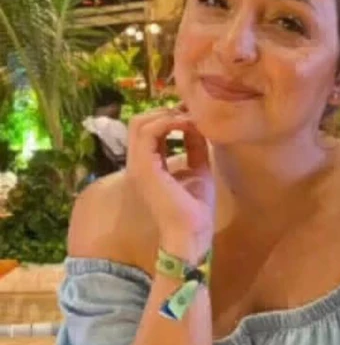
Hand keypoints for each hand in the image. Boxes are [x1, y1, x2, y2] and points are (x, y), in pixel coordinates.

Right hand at [126, 107, 214, 260]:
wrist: (192, 232)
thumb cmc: (196, 209)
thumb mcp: (198, 170)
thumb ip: (195, 148)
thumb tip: (197, 126)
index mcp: (148, 165)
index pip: (149, 131)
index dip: (169, 117)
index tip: (192, 116)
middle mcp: (137, 163)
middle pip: (139, 122)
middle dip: (165, 111)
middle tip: (190, 114)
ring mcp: (137, 164)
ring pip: (140, 122)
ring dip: (167, 115)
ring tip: (190, 119)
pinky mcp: (143, 166)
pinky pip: (149, 131)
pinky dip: (169, 122)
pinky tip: (188, 125)